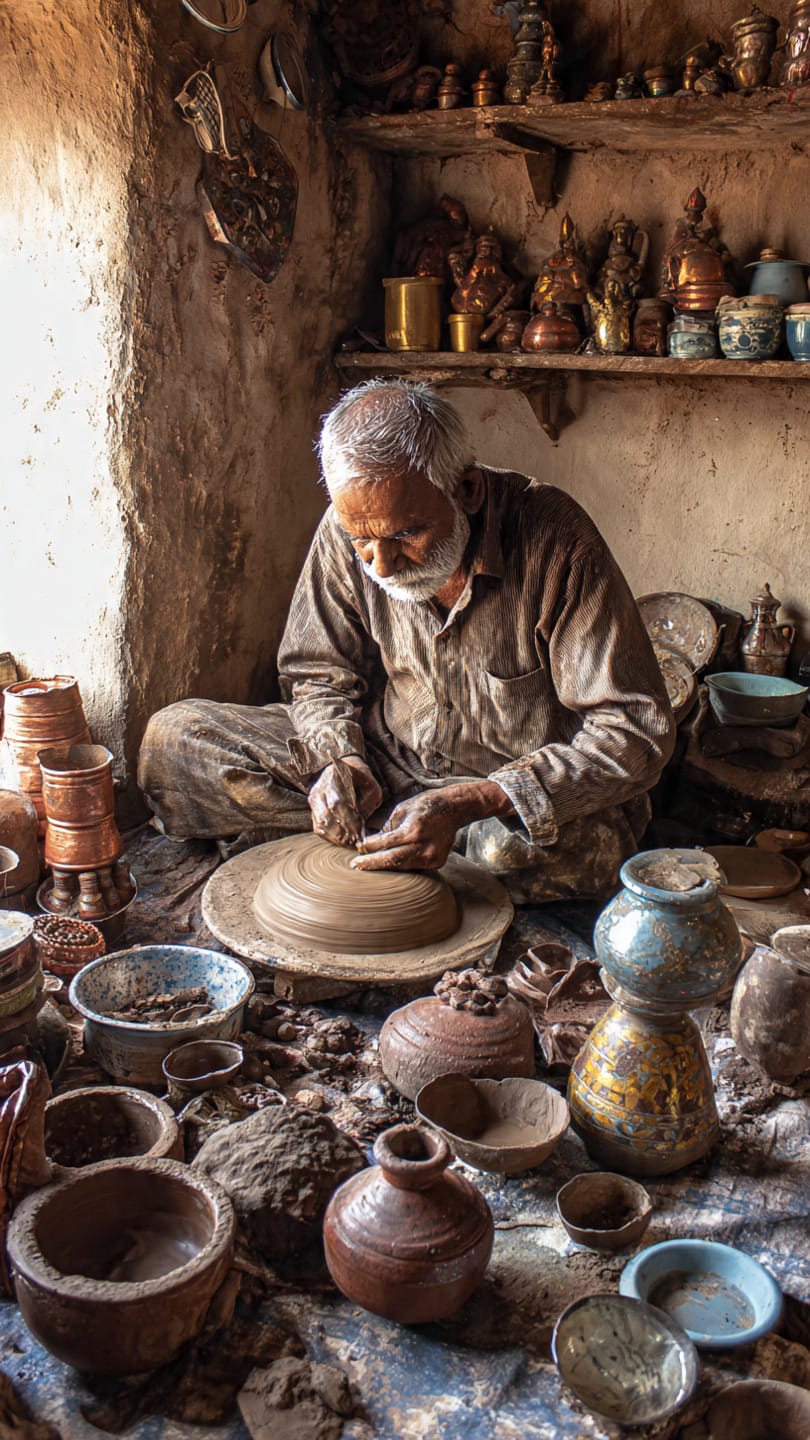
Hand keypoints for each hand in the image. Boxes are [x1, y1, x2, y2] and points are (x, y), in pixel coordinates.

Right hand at [308, 756, 382, 847]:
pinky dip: (330, 837)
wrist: (338, 768)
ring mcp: (314, 801)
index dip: (348, 820)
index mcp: (333, 779)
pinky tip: (342, 842)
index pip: (337, 803)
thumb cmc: (358, 778)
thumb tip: (362, 825)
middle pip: (325, 817)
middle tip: (354, 842)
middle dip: (341, 832)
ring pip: (320, 825)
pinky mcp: (313, 810)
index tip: (359, 832)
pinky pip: (318, 828)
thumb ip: (368, 802)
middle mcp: (319, 790)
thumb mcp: (369, 784)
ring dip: (335, 838)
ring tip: (349, 844)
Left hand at [352, 780, 514, 871]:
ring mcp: (431, 857)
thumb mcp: (403, 809)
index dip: (369, 847)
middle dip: (372, 864)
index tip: (358, 848)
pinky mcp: (436, 862)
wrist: (455, 809)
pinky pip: (413, 867)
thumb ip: (388, 827)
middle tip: (355, 865)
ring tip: (368, 866)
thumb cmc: (426, 805)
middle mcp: (423, 846)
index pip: (385, 843)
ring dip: (385, 866)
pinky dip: (400, 865)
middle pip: (392, 861)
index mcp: (413, 830)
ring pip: (402, 867)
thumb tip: (371, 841)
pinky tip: (390, 863)